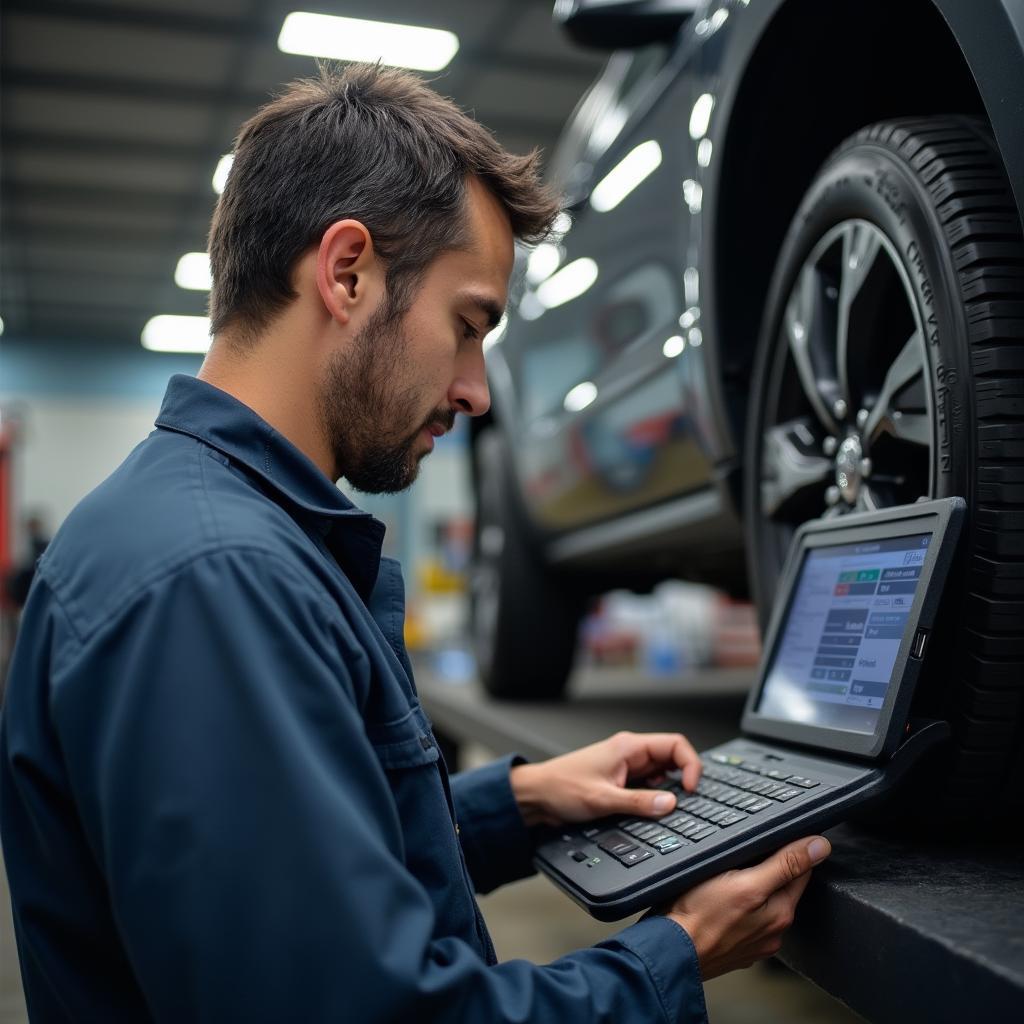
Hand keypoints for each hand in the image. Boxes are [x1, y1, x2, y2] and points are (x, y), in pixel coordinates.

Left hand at [509, 731, 701, 826]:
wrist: (536, 795)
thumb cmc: (561, 788)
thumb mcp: (602, 799)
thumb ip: (639, 802)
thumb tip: (671, 804)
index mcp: (629, 747)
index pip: (675, 744)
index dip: (690, 765)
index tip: (690, 789)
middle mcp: (630, 753)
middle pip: (671, 758)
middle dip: (682, 778)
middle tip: (685, 802)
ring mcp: (625, 766)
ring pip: (661, 772)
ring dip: (668, 789)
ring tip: (668, 808)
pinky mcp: (620, 780)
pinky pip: (648, 784)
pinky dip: (655, 796)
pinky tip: (651, 810)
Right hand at [663, 835, 831, 979]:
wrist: (669, 950)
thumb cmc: (699, 916)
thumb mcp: (745, 882)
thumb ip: (784, 864)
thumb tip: (820, 847)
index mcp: (781, 912)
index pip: (802, 871)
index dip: (794, 848)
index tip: (777, 834)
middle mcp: (773, 930)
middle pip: (782, 886)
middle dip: (771, 867)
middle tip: (744, 852)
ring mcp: (754, 941)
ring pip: (762, 902)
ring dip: (754, 886)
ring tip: (730, 874)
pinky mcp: (735, 946)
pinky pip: (745, 918)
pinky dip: (739, 905)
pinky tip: (720, 900)